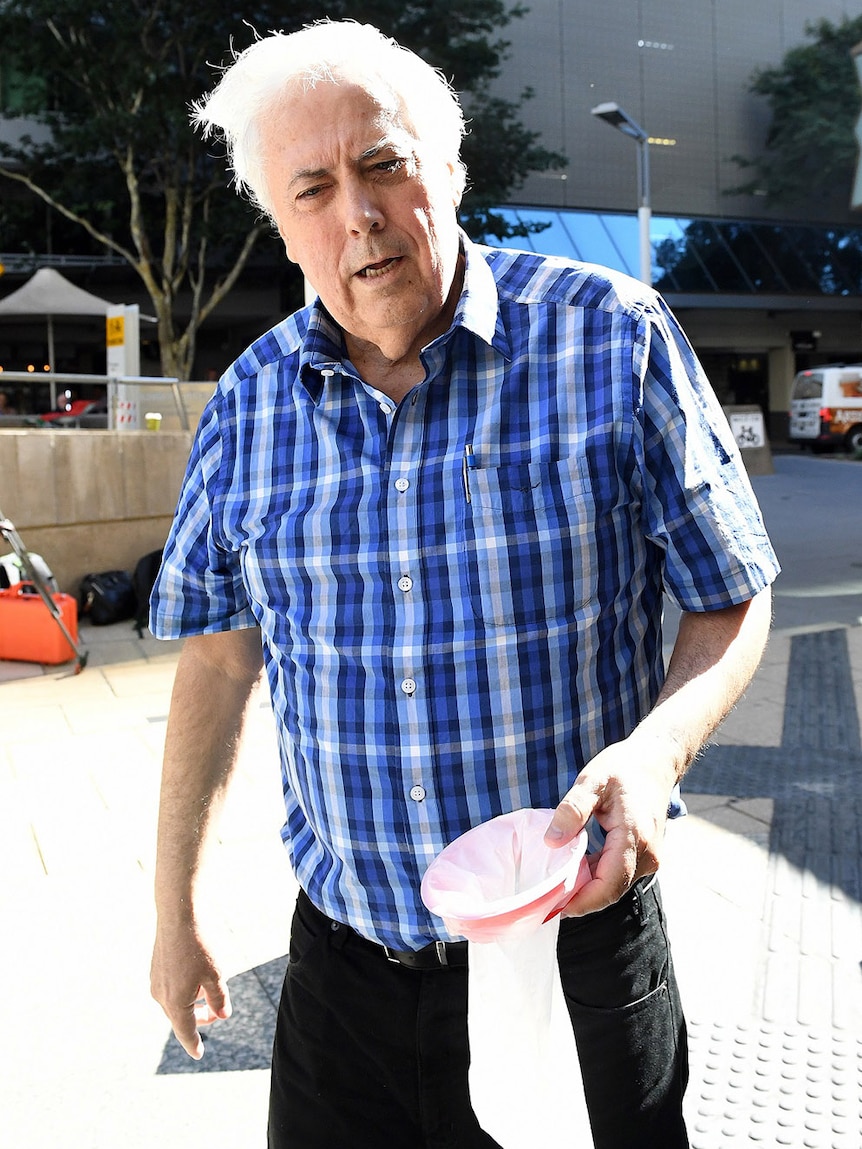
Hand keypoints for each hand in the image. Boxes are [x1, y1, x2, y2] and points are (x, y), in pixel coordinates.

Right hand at [150, 918, 231, 1059]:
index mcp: (175, 1003)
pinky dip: (184, 991)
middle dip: (199, 1018)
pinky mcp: (156, 970)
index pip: (185, 1032)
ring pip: (175, 1003)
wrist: (177, 918)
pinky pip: (170, 989)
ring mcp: (156, 982)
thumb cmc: (198, 947)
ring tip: (208, 991)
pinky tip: (196, 976)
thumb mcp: (215, 975)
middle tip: (216, 1014)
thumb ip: (219, 999)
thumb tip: (222, 1016)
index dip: (194, 1043)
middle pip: (181, 1018)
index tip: (199, 1054)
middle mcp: (161, 996)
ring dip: (192, 1003)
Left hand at [544, 734, 677, 915]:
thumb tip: (551, 840)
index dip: (581, 901)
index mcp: (635, 837)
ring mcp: (651, 857)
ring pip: (615, 886)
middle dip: (580, 899)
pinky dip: (598, 877)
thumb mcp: (593, 779)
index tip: (554, 907)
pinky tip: (576, 869)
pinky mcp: (647, 856)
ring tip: (556, 887)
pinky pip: (620, 875)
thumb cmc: (624, 768)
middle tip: (548, 900)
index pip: (608, 885)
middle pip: (611, 891)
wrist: (656, 761)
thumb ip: (573, 809)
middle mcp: (649, 854)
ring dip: (588, 888)